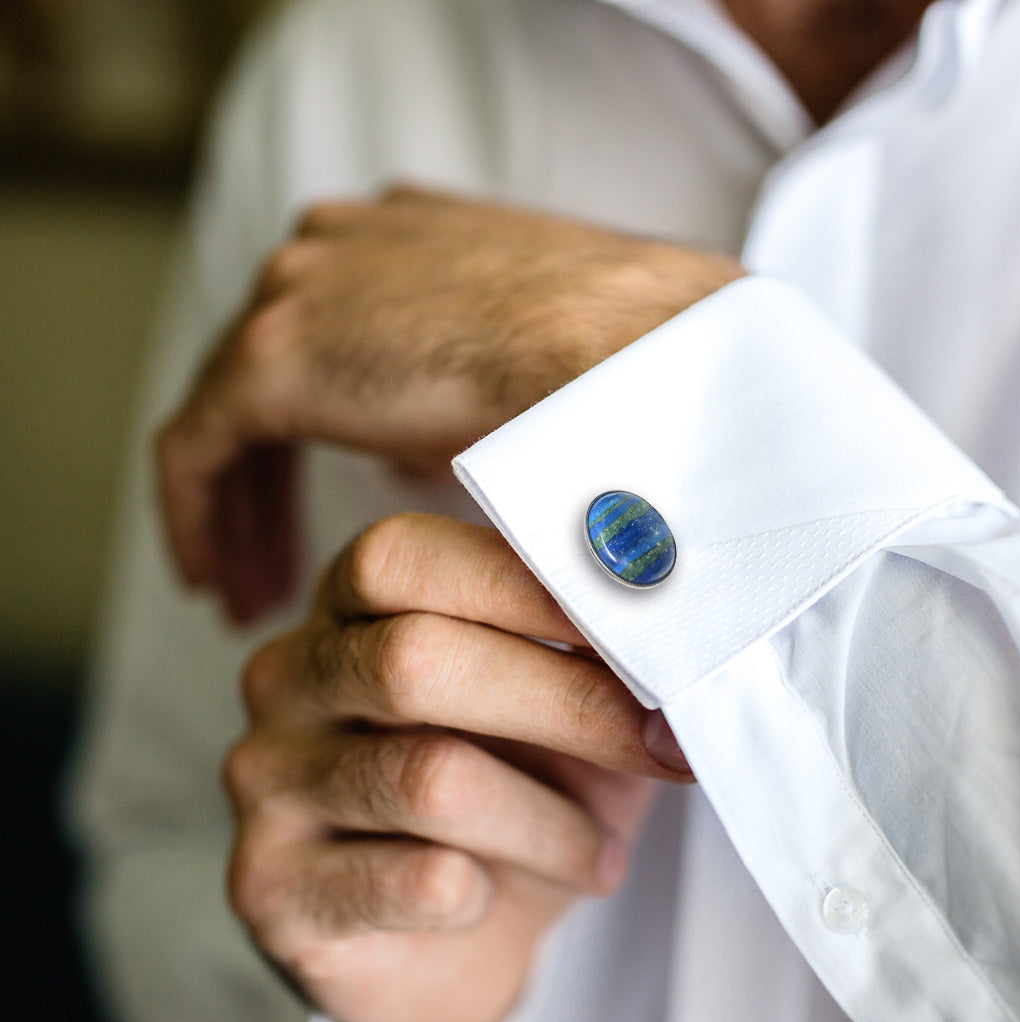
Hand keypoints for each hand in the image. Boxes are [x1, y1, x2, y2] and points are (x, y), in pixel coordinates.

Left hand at [156, 186, 743, 621]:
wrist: (630, 351)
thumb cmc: (617, 364)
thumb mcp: (534, 371)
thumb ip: (465, 396)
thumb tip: (424, 456)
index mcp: (402, 238)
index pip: (329, 337)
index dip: (318, 431)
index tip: (321, 506)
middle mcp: (337, 247)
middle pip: (265, 375)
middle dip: (267, 482)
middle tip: (270, 566)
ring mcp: (299, 288)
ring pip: (227, 415)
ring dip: (239, 509)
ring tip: (250, 593)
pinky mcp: (273, 355)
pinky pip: (197, 448)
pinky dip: (200, 516)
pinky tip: (216, 582)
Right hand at [224, 513, 691, 1021]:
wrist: (444, 932)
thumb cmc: (510, 785)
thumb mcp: (554, 705)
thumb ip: (586, 656)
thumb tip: (670, 624)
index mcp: (350, 605)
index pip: (406, 558)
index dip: (526, 584)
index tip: (642, 625)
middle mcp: (290, 678)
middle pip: (415, 661)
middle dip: (566, 703)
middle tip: (662, 745)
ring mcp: (269, 781)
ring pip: (430, 779)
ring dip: (550, 822)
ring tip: (599, 853)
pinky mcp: (273, 888)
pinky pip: (414, 882)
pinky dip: (491, 891)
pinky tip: (503, 896)